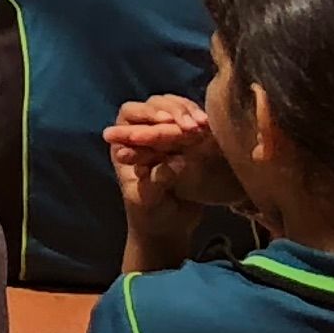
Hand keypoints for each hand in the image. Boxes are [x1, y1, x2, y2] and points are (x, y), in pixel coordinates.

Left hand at [107, 94, 237, 235]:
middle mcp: (143, 132)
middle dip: (174, 111)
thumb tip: (175, 163)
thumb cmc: (150, 213)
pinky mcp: (188, 141)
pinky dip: (201, 121)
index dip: (147, 114)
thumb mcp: (150, 201)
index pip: (131, 115)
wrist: (168, 227)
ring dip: (189, 113)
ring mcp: (167, 134)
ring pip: (176, 108)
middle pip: (156, 105)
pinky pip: (193, 122)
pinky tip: (209, 126)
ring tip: (203, 124)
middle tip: (191, 126)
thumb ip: (157, 182)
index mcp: (124, 142)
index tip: (166, 121)